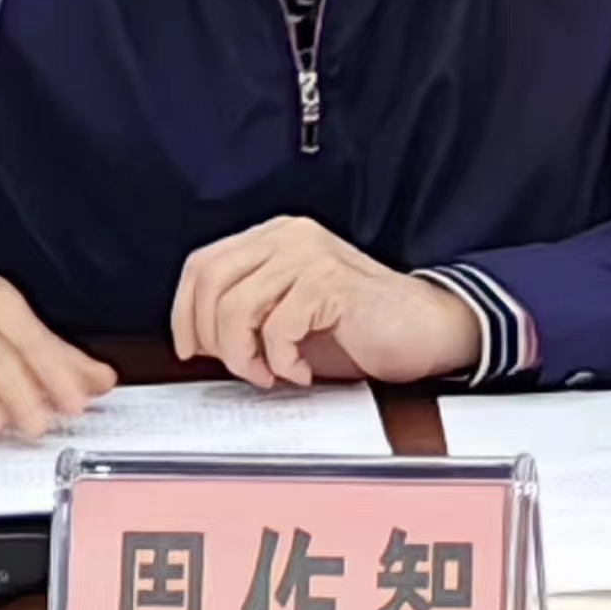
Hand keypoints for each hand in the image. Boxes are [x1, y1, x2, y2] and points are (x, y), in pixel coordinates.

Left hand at [171, 217, 479, 388]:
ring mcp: (309, 255)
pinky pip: (277, 328)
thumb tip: (197, 338)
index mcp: (274, 237)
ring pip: (237, 308)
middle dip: (212, 338)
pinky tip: (301, 370)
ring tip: (271, 373)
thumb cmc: (359, 326)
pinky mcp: (330, 282)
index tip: (190, 348)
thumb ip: (247, 312)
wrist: (425, 328)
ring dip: (245, 356)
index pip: (203, 265)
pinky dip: (281, 361)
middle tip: (239, 367)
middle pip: (211, 283)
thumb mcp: (289, 314)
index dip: (185, 311)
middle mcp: (288, 236)